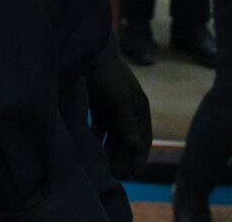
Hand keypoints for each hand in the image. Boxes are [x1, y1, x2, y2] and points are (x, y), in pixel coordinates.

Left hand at [87, 48, 152, 179]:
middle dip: (125, 158)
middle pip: (128, 139)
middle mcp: (128, 109)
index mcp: (139, 106)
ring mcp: (113, 109)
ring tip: (105, 169)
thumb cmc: (108, 75)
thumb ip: (127, 123)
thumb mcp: (119, 99)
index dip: (140, 156)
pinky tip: (92, 152)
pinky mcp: (98, 108)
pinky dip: (98, 141)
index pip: (144, 137)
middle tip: (118, 177)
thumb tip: (138, 148)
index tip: (134, 175)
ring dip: (111, 152)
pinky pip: (100, 130)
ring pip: (114, 137)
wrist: (87, 55)